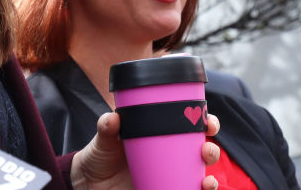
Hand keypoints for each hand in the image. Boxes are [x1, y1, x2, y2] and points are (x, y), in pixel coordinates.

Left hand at [70, 111, 220, 189]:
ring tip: (207, 181)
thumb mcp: (103, 139)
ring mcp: (168, 175)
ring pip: (199, 175)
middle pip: (200, 150)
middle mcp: (169, 154)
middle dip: (211, 150)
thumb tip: (113, 118)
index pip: (187, 124)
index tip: (207, 122)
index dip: (203, 121)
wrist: (90, 183)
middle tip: (206, 150)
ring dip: (210, 177)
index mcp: (158, 133)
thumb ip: (107, 128)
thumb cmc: (99, 155)